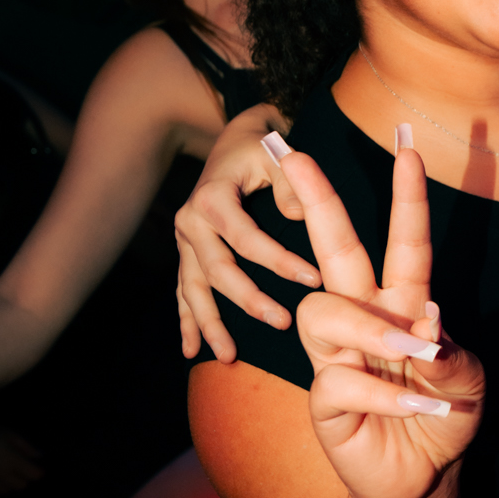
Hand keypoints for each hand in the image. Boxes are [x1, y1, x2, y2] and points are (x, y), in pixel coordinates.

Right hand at [0, 428, 42, 496]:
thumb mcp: (6, 433)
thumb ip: (25, 446)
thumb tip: (38, 456)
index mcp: (12, 462)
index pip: (34, 475)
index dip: (35, 470)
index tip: (32, 465)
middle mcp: (2, 476)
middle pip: (20, 486)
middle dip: (22, 478)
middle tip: (16, 467)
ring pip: (5, 491)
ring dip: (6, 483)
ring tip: (0, 471)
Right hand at [175, 107, 321, 361]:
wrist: (232, 141)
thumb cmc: (259, 150)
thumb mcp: (274, 152)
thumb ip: (288, 182)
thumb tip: (296, 216)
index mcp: (212, 198)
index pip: (246, 238)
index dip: (279, 261)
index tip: (314, 279)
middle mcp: (191, 222)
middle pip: (219, 270)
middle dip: (249, 300)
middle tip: (281, 323)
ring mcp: (185, 241)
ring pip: (195, 288)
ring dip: (211, 324)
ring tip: (227, 356)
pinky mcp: (187, 254)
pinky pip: (184, 292)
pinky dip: (188, 321)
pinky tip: (191, 350)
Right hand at [286, 144, 484, 497]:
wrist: (424, 480)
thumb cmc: (444, 416)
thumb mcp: (468, 381)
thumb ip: (451, 351)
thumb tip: (424, 319)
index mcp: (403, 302)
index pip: (404, 241)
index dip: (407, 195)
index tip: (408, 146)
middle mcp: (364, 318)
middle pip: (334, 249)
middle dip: (317, 200)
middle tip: (293, 154)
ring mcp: (337, 355)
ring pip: (324, 311)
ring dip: (372, 330)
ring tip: (414, 358)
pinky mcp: (324, 397)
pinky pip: (339, 379)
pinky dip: (386, 396)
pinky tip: (417, 412)